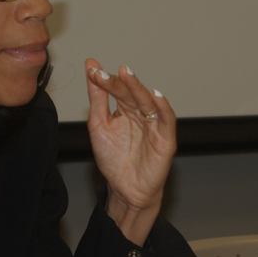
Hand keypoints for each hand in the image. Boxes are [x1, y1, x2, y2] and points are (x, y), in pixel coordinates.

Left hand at [85, 58, 175, 244]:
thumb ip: (97, 97)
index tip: (92, 71)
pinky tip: (154, 95)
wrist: (125, 189)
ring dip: (137, 87)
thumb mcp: (99, 125)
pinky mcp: (166, 138)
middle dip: (119, 82)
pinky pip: (166, 119)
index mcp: (126, 108)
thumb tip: (91, 67)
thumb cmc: (114, 159)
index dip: (105, 80)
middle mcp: (141, 113)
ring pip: (148, 101)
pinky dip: (162, 107)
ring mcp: (154, 124)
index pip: (116, 89)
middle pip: (131, 93)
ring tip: (126, 74)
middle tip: (107, 72)